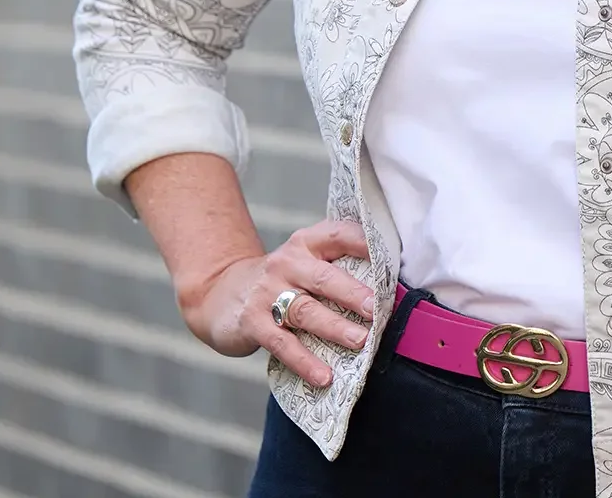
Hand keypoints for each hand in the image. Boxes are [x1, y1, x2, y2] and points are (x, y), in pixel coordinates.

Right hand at [179, 219, 376, 388]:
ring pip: (305, 310)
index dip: (364, 244)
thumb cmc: (281, 281)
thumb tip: (390, 293)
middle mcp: (287, 263)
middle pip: (324, 277)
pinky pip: (282, 343)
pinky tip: (324, 376)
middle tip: (377, 308)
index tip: (390, 258)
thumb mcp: (303, 263)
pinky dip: (304, 361)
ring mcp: (268, 292)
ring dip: (334, 327)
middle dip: (353, 293)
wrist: (220, 293)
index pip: (338, 235)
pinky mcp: (253, 322)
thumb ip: (336, 269)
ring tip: (360, 341)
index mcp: (306, 244)